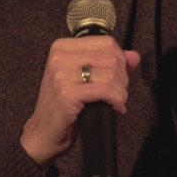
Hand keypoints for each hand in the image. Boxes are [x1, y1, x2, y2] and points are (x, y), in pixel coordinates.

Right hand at [19, 35, 140, 166]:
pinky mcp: (67, 94)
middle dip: (122, 78)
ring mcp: (61, 74)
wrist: (43, 134)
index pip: (106, 42)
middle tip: (117, 93)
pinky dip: (116, 100)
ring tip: (115, 102)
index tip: (118, 77)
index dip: (120, 60)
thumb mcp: (85, 80)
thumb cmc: (63, 107)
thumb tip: (134, 56)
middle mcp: (60, 57)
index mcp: (62, 48)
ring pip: (111, 74)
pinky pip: (105, 90)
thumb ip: (110, 64)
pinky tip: (115, 108)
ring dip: (120, 92)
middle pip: (111, 58)